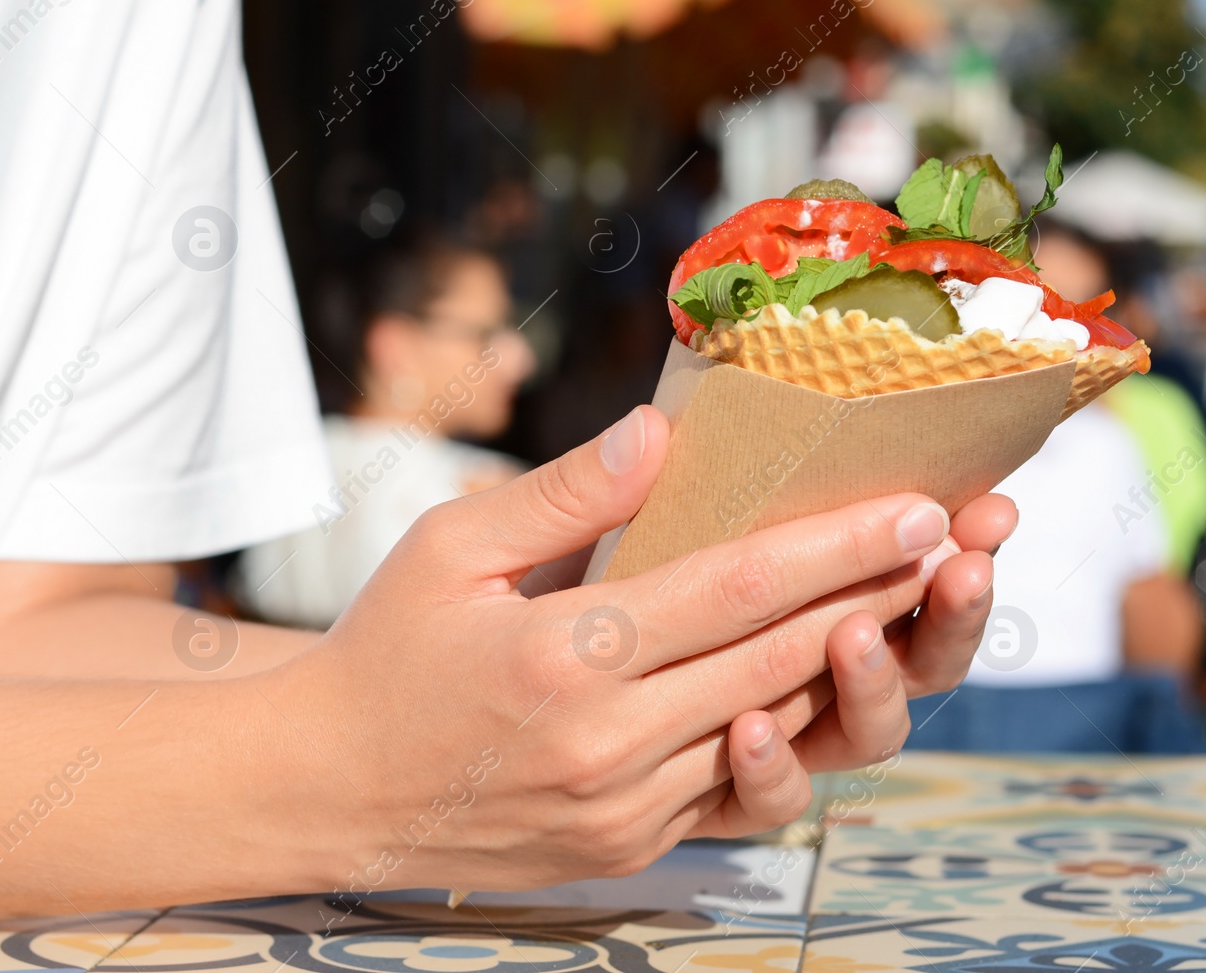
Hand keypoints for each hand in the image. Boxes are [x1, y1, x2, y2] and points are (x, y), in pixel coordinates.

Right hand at [263, 405, 991, 892]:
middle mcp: (606, 740)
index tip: (916, 509)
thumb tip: (657, 434)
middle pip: (777, 660)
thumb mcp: (446, 549)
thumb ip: (559, 492)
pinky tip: (814, 685)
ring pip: (772, 730)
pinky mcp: (628, 846)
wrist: (330, 788)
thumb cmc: (383, 653)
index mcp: (563, 653)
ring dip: (846, 669)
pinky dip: (785, 733)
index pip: (732, 590)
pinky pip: (733, 788)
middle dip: (874, 598)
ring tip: (900, 608)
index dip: (836, 548)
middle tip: (950, 547)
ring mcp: (623, 806)